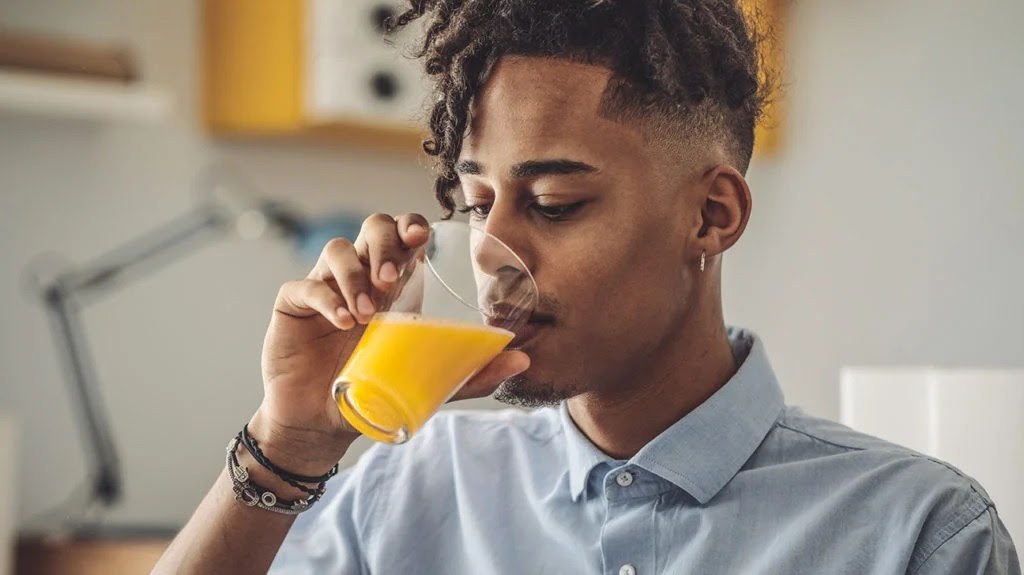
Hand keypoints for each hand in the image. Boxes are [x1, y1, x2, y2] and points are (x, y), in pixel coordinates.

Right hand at [251, 213, 529, 472]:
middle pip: (372, 227)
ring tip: (367, 314)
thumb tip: (523, 361)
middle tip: (392, 278)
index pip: (405, 235)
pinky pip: (306, 285)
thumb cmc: (377, 391)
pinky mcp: (293, 303)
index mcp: (395, 284)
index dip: (412, 226)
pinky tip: (341, 321)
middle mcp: (361, 275)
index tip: (422, 239)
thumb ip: (472, 373)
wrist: (324, 422)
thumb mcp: (430, 381)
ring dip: (355, 274)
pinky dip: (325, 297)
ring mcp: (326, 286)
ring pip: (337, 249)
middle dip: (384, 243)